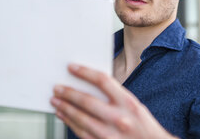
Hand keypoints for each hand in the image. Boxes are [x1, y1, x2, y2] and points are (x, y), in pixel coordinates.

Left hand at [50, 64, 176, 138]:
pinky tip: (64, 116)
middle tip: (57, 88)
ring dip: (65, 108)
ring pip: (81, 118)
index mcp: (128, 103)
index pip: (103, 81)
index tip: (72, 67)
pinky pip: (81, 133)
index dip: (85, 72)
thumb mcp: (134, 106)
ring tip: (56, 101)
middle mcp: (119, 118)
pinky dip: (70, 123)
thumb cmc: (143, 126)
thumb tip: (90, 85)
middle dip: (69, 93)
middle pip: (87, 101)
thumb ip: (115, 96)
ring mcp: (110, 134)